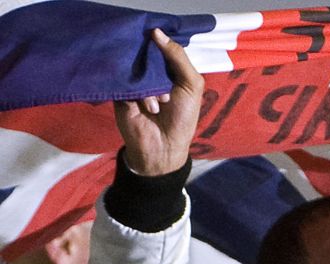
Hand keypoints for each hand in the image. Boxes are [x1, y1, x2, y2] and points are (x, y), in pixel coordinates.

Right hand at [114, 28, 203, 175]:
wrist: (165, 146)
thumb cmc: (183, 117)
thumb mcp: (191, 84)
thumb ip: (179, 58)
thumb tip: (157, 32)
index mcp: (167, 68)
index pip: (159, 44)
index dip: (159, 39)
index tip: (155, 34)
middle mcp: (149, 72)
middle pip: (143, 52)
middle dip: (152, 62)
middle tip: (159, 77)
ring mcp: (133, 82)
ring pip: (133, 67)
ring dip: (150, 86)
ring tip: (160, 105)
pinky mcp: (119, 93)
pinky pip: (122, 82)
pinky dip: (138, 94)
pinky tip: (149, 108)